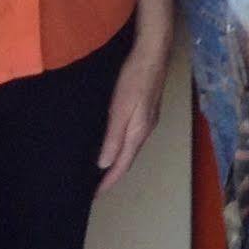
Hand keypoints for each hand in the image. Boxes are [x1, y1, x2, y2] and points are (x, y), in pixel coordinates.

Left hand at [96, 18, 172, 193]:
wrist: (153, 53)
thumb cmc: (134, 79)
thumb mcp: (120, 109)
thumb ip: (113, 137)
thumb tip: (105, 165)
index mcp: (138, 133)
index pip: (122, 165)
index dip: (109, 181)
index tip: (94, 195)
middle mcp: (145, 130)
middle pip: (128, 159)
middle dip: (113, 174)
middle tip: (96, 186)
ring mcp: (148, 120)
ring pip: (131, 148)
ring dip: (118, 160)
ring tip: (103, 169)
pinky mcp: (146, 110)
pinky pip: (132, 137)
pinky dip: (122, 146)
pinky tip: (114, 141)